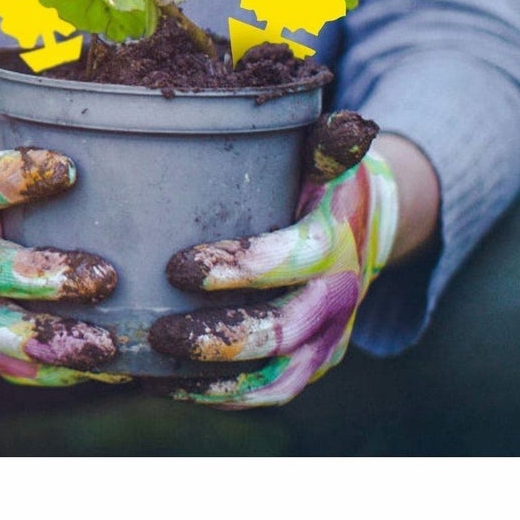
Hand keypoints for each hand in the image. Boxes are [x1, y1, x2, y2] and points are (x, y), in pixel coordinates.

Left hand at [149, 112, 397, 406]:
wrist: (365, 227)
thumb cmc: (321, 183)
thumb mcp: (325, 155)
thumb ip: (328, 142)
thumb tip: (346, 123)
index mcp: (336, 240)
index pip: (295, 259)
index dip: (241, 268)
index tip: (179, 266)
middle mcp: (337, 298)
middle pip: (281, 332)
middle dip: (219, 336)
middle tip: (159, 331)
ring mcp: (326, 339)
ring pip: (274, 376)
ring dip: (213, 377)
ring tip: (154, 364)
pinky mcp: (310, 364)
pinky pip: (268, 394)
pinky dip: (220, 396)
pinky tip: (166, 384)